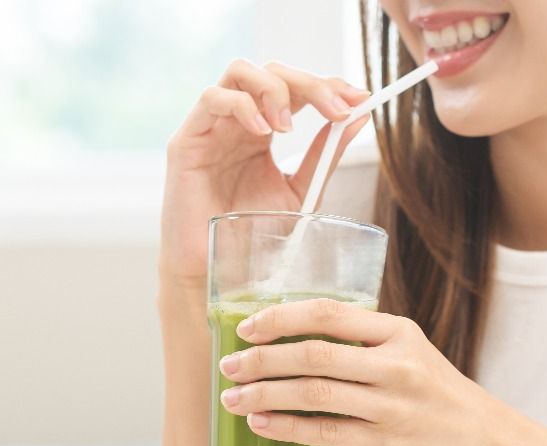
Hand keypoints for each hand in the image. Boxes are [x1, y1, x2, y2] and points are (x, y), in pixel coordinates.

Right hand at [160, 60, 370, 291]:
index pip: (295, 87)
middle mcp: (237, 121)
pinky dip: (243, 106)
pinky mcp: (186, 140)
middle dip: (310, 84)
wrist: (216, 271)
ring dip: (274, 90)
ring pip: (239, 71)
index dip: (327, 85)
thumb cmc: (251, 234)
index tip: (360, 98)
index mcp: (263, 128)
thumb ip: (325, 154)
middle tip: (336, 110)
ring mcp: (211, 126)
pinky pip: (212, 99)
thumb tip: (360, 116)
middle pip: (273, 71)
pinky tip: (263, 132)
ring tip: (290, 127)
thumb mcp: (301, 190)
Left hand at [215, 298, 506, 445]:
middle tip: (228, 365)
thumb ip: (364, 343)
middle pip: (314, 353)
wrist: (489, 443)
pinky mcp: (388, 443)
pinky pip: (326, 432)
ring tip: (233, 398)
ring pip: (314, 393)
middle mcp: (396, 364)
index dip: (280, 317)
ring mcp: (392, 405)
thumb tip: (293, 341)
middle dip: (262, 358)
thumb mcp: (411, 353)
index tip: (246, 326)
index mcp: (398, 331)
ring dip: (265, 394)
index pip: (328, 313)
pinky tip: (261, 424)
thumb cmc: (439, 396)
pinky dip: (287, 427)